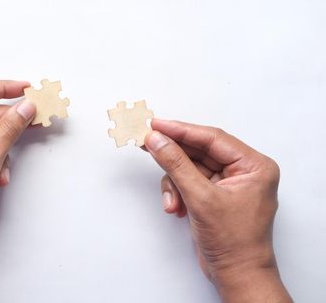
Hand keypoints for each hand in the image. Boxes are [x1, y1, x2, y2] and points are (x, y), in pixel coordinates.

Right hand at [145, 119, 291, 302]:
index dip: (181, 130)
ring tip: (172, 202)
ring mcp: (227, 183)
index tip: (157, 125)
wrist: (236, 275)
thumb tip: (158, 140)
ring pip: (190, 168)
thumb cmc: (234, 242)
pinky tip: (176, 208)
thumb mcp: (201, 198)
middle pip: (199, 151)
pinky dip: (178, 193)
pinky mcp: (214, 195)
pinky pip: (189, 182)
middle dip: (174, 155)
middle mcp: (243, 171)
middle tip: (147, 143)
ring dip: (175, 183)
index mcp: (253, 166)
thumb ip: (177, 165)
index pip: (212, 138)